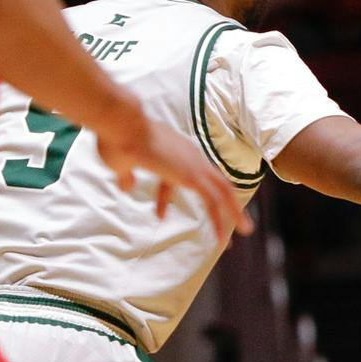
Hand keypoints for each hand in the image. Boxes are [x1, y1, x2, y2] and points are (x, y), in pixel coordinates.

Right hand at [93, 101, 251, 237]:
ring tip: (244, 231)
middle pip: (215, 182)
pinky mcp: (192, 175)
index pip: (177, 176)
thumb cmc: (116, 140)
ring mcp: (193, 163)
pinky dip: (221, 219)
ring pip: (223, 191)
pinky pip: (214, 201)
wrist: (121, 123)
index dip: (165, 199)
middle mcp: (189, 155)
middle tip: (233, 222)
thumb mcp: (120, 164)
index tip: (159, 216)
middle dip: (226, 203)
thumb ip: (127, 176)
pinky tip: (222, 238)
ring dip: (233, 212)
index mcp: (173, 150)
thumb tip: (127, 188)